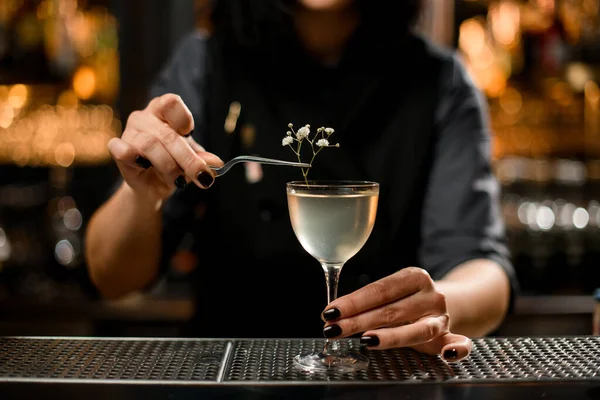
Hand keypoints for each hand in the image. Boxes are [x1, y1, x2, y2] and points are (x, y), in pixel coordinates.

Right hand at [107, 93, 222, 201]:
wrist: (152, 186)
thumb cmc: (173, 165)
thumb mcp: (192, 160)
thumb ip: (203, 159)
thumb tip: (216, 163)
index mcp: (163, 111)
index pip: (171, 102)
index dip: (183, 118)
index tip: (190, 133)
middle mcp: (144, 117)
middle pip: (167, 134)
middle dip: (188, 160)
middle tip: (203, 177)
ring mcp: (129, 132)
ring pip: (150, 145)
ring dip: (169, 167)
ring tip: (178, 181)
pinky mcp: (117, 150)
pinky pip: (122, 150)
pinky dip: (135, 158)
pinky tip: (145, 167)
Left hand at [321, 267, 471, 361]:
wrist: (444, 304)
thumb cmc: (407, 300)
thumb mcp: (392, 293)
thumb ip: (368, 302)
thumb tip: (332, 314)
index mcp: (414, 277)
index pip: (380, 290)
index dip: (353, 302)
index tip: (330, 312)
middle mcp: (430, 295)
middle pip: (391, 311)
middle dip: (358, 321)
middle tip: (333, 330)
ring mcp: (441, 318)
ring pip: (416, 330)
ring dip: (390, 337)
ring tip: (366, 341)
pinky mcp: (450, 338)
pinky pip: (459, 344)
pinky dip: (457, 350)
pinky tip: (447, 355)